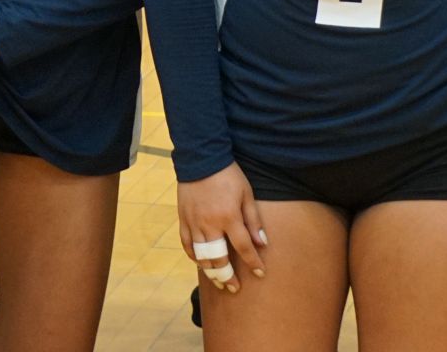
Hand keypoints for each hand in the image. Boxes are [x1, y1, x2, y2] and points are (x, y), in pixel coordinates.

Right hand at [176, 163, 266, 293]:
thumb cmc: (228, 175)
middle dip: (228, 276)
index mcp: (229, 217)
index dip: (253, 262)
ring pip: (201, 256)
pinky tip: (201, 264)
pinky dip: (193, 256)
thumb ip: (253, 220)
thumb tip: (262, 243)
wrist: (201, 158)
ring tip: (219, 282)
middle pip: (219, 258)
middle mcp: (210, 224)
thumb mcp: (247, 194)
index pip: (243, 247)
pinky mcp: (183, 219)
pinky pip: (186, 244)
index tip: (260, 273)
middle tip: (234, 287)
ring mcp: (194, 223)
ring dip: (210, 272)